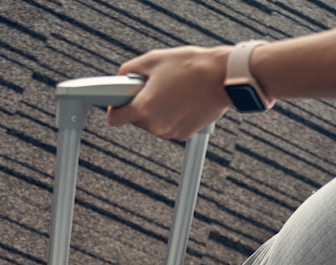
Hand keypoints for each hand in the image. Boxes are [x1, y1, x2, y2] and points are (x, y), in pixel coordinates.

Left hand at [106, 45, 232, 139]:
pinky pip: (169, 126)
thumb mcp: (154, 59)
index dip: (114, 108)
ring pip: (153, 123)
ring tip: (173, 90)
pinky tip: (182, 99)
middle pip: (136, 119)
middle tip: (155, 86)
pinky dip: (172, 115)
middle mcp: (155, 124)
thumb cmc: (191, 66)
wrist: (221, 78)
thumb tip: (121, 77)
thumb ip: (130, 70)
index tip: (118, 102)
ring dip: (157, 110)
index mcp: (144, 107)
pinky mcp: (183, 134)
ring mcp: (169, 131)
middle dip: (141, 104)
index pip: (114, 119)